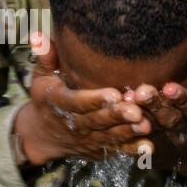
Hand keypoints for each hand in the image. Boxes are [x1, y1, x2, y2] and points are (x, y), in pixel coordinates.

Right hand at [14, 34, 147, 166]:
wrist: (43, 135)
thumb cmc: (46, 97)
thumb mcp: (41, 77)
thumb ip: (45, 57)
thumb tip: (38, 36)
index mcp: (60, 103)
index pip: (78, 102)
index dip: (95, 100)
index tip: (114, 94)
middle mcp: (75, 124)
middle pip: (98, 121)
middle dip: (117, 117)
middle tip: (136, 111)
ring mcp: (88, 139)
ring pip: (110, 136)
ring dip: (128, 132)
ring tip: (147, 125)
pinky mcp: (99, 149)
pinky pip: (117, 150)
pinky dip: (132, 150)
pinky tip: (148, 147)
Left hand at [128, 26, 186, 175]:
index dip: (182, 98)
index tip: (170, 87)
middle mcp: (183, 127)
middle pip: (168, 116)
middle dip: (155, 105)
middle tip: (141, 90)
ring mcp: (164, 139)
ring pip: (149, 128)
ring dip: (137, 115)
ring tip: (125, 99)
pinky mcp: (145, 145)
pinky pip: (133, 140)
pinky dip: (124, 131)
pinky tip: (113, 116)